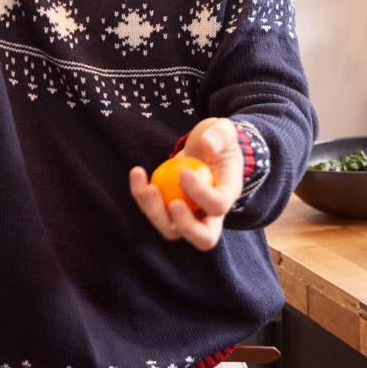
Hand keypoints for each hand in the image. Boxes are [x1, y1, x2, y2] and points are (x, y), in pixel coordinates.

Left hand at [128, 117, 243, 250]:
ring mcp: (189, 216)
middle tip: (172, 204)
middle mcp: (211, 213)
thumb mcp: (223, 129)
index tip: (184, 173)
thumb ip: (219, 134)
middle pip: (203, 238)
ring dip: (155, 213)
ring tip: (146, 187)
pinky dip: (140, 196)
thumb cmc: (216, 139)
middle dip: (185, 226)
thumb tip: (207, 143)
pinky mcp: (168, 210)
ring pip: (172, 231)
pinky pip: (153, 211)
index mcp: (228, 194)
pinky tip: (137, 172)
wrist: (205, 147)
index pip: (218, 205)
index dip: (202, 194)